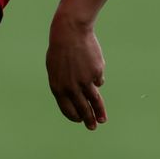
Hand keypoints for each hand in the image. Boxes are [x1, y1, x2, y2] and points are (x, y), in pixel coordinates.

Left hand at [47, 14, 106, 129]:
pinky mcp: (96, 73)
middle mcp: (71, 87)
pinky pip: (98, 80)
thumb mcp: (57, 69)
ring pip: (94, 101)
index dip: (74, 116)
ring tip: (102, 120)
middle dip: (88, 120)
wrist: (70, 32)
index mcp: (58, 87)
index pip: (67, 109)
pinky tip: (92, 67)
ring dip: (99, 112)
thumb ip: (65, 85)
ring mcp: (85, 81)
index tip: (80, 120)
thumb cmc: (60, 50)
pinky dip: (97, 77)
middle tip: (92, 127)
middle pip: (82, 108)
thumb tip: (76, 98)